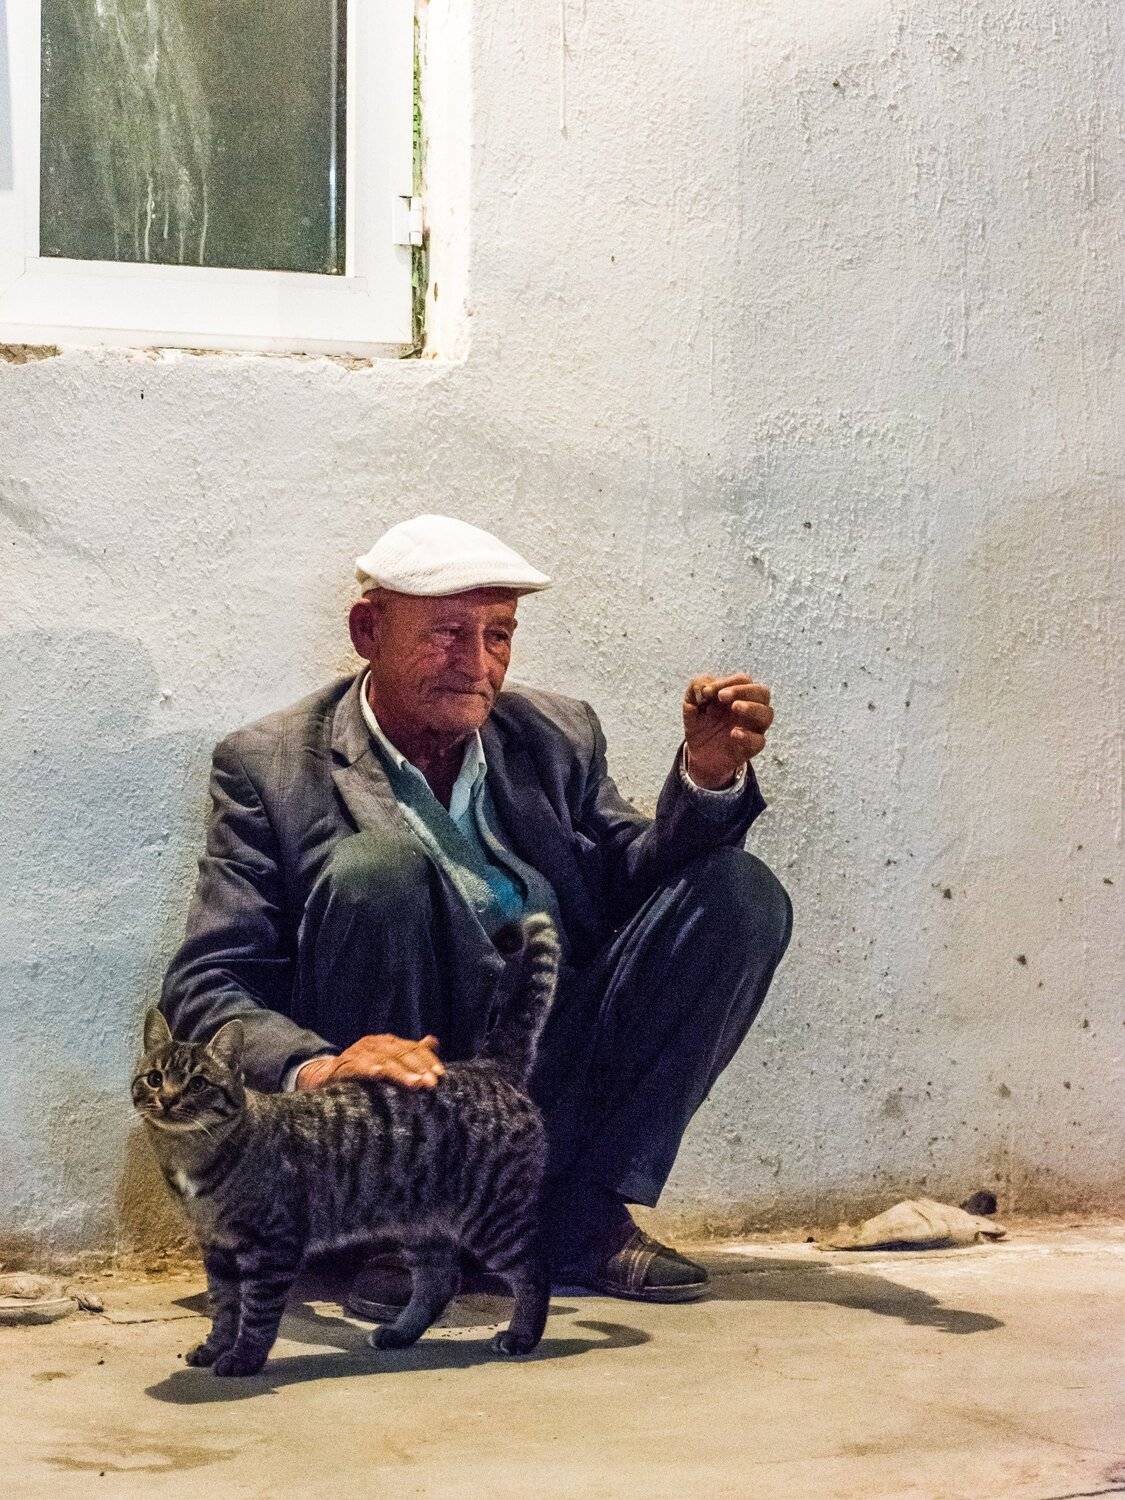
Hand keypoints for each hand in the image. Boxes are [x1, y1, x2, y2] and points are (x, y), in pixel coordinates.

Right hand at [295, 1034, 445, 1090]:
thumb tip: (433, 1041)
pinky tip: (379, 1074)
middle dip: (418, 1069)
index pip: (411, 1048)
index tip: (441, 1075)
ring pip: (383, 1061)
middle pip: (400, 1053)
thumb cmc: (363, 1070)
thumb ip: (410, 1052)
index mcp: (386, 1042)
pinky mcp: (343, 1065)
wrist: (325, 1076)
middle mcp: (373, 1043)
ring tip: (415, 1084)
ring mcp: (358, 1052)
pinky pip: (357, 1066)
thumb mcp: (388, 1059)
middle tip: (431, 1084)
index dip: (427, 1060)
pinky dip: (368, 1068)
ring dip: (400, 1072)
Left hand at [683, 673, 773, 788]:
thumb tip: (705, 688)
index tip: (706, 692)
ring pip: (767, 714)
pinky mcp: (749, 748)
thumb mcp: (691, 701)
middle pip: (763, 692)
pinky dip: (748, 736)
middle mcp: (749, 709)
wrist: (695, 752)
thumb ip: (697, 686)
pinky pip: (759, 741)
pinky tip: (734, 732)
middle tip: (722, 696)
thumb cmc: (698, 722)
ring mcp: (752, 728)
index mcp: (738, 694)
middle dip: (744, 690)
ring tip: (735, 707)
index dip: (727, 682)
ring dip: (752, 708)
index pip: (743, 681)